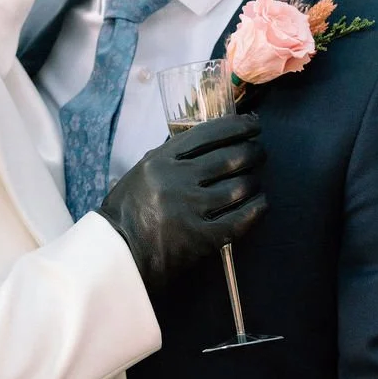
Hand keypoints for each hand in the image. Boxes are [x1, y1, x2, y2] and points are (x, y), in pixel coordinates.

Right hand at [98, 112, 265, 296]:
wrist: (117, 255)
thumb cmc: (128, 211)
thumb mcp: (143, 172)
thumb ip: (172, 157)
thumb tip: (212, 140)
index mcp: (159, 160)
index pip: (208, 133)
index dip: (237, 126)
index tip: (253, 124)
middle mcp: (176, 180)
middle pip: (230, 158)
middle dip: (253, 152)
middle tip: (259, 153)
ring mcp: (190, 209)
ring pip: (239, 187)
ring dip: (253, 181)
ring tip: (254, 181)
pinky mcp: (201, 238)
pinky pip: (241, 218)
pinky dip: (257, 208)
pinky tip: (260, 203)